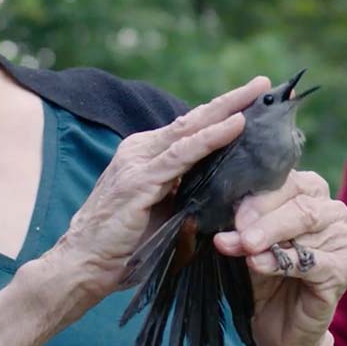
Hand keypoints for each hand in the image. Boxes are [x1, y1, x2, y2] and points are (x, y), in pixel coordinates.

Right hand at [47, 76, 270, 307]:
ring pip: (190, 129)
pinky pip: (182, 154)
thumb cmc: (123, 245)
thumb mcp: (161, 211)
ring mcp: (137, 161)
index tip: (253, 100)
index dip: (220, 113)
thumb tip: (221, 189)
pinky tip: (234, 126)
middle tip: (263, 82)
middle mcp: (140, 149)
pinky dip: (210, 138)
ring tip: (256, 94)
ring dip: (226, 110)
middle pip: (192, 119)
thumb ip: (183, 193)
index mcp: (145, 155)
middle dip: (230, 100)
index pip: (189, 128)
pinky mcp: (139, 179)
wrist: (83, 262)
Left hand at [214, 170, 346, 345]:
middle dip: (263, 217)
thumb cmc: (259, 267)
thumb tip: (222, 208)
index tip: (233, 212)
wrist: (274, 320)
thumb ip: (238, 221)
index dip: (258, 195)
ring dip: (268, 240)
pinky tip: (258, 264)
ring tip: (244, 249)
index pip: (286, 179)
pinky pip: (313, 261)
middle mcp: (331, 209)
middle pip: (298, 203)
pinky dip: (282, 262)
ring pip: (305, 227)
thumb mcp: (244, 238)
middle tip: (239, 233)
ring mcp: (343, 239)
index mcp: (308, 190)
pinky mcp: (343, 271)